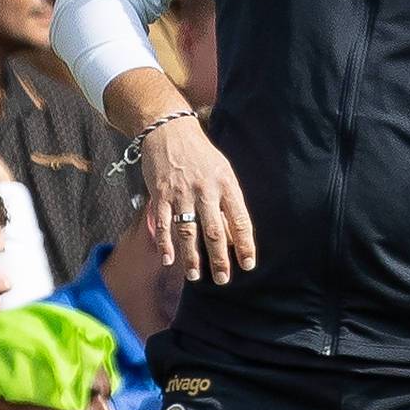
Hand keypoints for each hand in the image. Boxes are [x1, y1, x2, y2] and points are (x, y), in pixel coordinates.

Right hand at [138, 112, 255, 282]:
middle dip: (220, 259)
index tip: (248, 265)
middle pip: (215, 231)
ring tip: (196, 276)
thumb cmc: (200, 155)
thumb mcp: (222, 172)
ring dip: (192, 256)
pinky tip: (169, 259)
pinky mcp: (161, 193)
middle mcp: (206, 190)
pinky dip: (165, 243)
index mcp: (226, 184)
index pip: (240, 220)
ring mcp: (182, 192)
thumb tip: (232, 236)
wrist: (169, 130)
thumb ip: (227, 201)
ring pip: (188, 231)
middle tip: (223, 279)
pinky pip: (163, 223)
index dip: (245, 245)